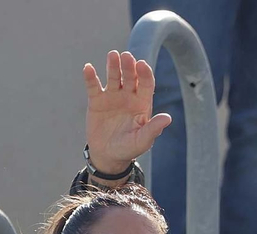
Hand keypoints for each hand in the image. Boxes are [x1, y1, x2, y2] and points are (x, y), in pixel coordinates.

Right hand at [83, 49, 172, 177]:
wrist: (108, 155)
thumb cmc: (129, 148)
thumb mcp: (142, 141)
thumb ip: (153, 129)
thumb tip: (168, 118)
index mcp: (142, 103)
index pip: (146, 84)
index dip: (145, 74)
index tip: (142, 65)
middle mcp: (128, 96)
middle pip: (130, 77)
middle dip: (129, 66)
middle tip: (126, 56)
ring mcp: (112, 96)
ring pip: (114, 77)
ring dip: (113, 66)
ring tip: (112, 55)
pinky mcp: (97, 100)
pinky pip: (94, 86)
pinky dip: (90, 77)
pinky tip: (88, 68)